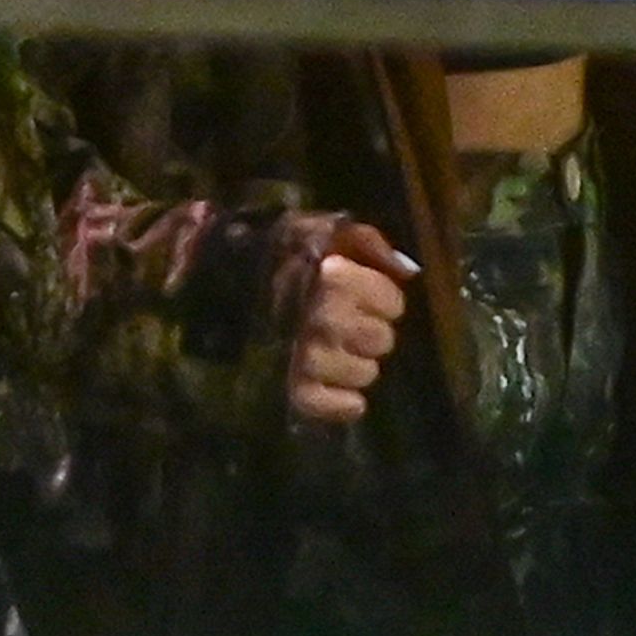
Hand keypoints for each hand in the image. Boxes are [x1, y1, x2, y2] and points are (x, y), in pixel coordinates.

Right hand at [288, 216, 414, 428]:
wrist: (226, 280)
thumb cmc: (283, 254)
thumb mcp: (325, 231)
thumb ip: (368, 242)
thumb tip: (409, 271)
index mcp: (333, 275)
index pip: (392, 303)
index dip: (384, 300)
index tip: (368, 295)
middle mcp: (322, 316)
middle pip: (382, 339)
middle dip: (372, 333)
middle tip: (352, 326)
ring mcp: (307, 355)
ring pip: (365, 373)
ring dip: (358, 365)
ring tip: (341, 352)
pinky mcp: (294, 388)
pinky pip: (333, 404)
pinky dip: (342, 403)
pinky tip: (345, 393)